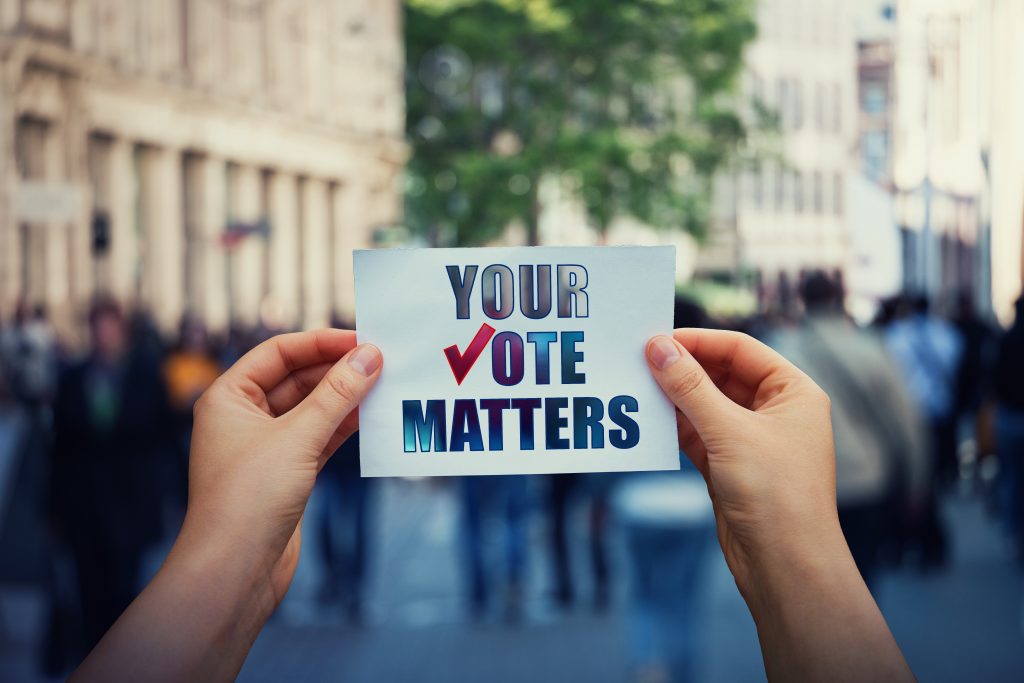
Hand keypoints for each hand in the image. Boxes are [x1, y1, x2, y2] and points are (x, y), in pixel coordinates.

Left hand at [182, 329, 381, 602]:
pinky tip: (373, 418)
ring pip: (313, 409)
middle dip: (337, 370)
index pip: (278, 353)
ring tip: (384, 385)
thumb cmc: (249, 499)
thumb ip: (337, 394)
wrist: (234, 572)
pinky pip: (320, 437)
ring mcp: (266, 447)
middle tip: (382, 361)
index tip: (362, 339)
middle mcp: (244, 418)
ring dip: (345, 398)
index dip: (320, 342)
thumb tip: (370, 355)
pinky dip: (345, 427)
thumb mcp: (298, 437)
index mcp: (229, 398)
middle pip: (297, 379)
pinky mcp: (287, 474)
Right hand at [646, 328, 838, 597]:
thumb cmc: (776, 494)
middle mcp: (775, 412)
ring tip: (635, 386)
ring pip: (705, 405)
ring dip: (674, 398)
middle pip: (721, 374)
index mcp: (793, 392)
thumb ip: (690, 387)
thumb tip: (658, 348)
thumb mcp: (729, 432)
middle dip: (682, 368)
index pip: (741, 350)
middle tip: (639, 360)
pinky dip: (673, 426)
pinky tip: (645, 420)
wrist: (785, 567)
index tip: (657, 338)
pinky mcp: (730, 467)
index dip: (699, 341)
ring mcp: (751, 441)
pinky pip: (697, 434)